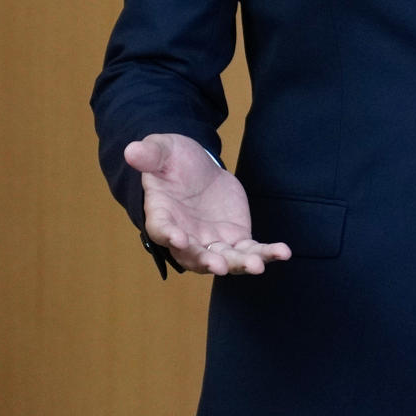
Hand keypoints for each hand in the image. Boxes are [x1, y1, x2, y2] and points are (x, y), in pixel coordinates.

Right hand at [124, 134, 291, 274]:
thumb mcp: (162, 150)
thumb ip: (150, 154)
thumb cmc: (173, 160)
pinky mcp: (235, 239)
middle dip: (207, 261)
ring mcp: (212, 242)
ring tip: (258, 265)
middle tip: (219, 265)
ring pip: (226, 259)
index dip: (169, 235)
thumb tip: (131, 150)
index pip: (162, 230)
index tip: (178, 239)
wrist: (197, 169)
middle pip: (195, 256)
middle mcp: (186, 237)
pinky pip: (251, 250)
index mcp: (163, 217)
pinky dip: (266, 253)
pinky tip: (284, 252)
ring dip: (241, 264)